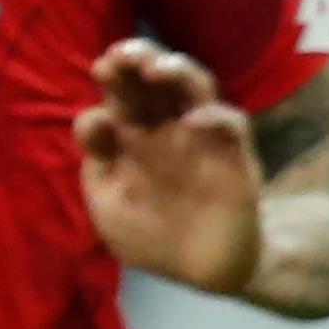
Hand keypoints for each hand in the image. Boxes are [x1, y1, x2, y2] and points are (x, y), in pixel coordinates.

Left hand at [74, 38, 262, 296]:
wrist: (201, 273)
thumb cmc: (151, 234)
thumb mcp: (111, 206)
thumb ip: (98, 167)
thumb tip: (94, 119)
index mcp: (132, 133)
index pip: (118, 96)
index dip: (104, 104)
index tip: (96, 125)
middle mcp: (165, 126)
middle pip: (152, 79)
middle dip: (135, 58)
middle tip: (118, 56)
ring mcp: (201, 136)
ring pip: (194, 84)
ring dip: (175, 69)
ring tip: (153, 68)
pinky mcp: (234, 155)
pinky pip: (231, 124)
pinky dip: (213, 117)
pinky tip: (191, 122)